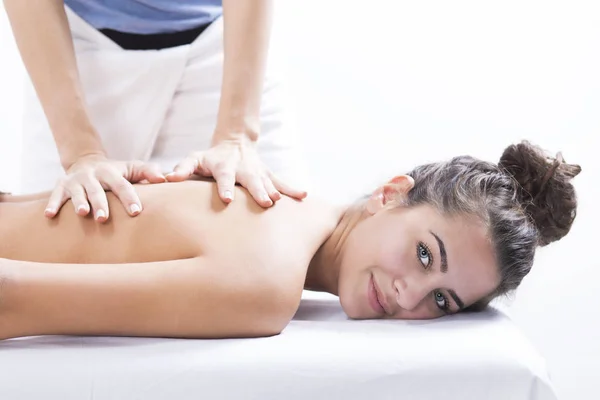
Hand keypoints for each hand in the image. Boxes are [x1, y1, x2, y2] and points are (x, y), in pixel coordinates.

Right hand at [45, 154, 165, 221]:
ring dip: (79, 203)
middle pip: (98, 191)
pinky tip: (49, 215)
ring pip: (77, 193)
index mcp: (111, 172)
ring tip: (83, 213)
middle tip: (105, 218)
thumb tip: (165, 179)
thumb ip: (148, 172)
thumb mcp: (132, 168)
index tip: (136, 212)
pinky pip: (56, 195)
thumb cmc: (116, 172)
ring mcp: (76, 181)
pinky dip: (52, 204)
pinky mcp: (61, 185)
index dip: (129, 198)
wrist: (86, 162)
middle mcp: (92, 176)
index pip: (122, 186)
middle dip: (101, 204)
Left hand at [165, 138, 306, 206]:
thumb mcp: (195, 159)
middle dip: (258, 191)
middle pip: (252, 180)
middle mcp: (244, 169)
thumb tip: (170, 179)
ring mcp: (258, 172)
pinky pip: (282, 182)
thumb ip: (183, 168)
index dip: (226, 187)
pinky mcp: (268, 175)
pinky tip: (304, 196)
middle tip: (265, 203)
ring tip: (281, 202)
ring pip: (268, 182)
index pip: (225, 177)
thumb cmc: (210, 158)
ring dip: (275, 191)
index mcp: (225, 167)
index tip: (228, 200)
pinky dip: (293, 189)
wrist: (235, 143)